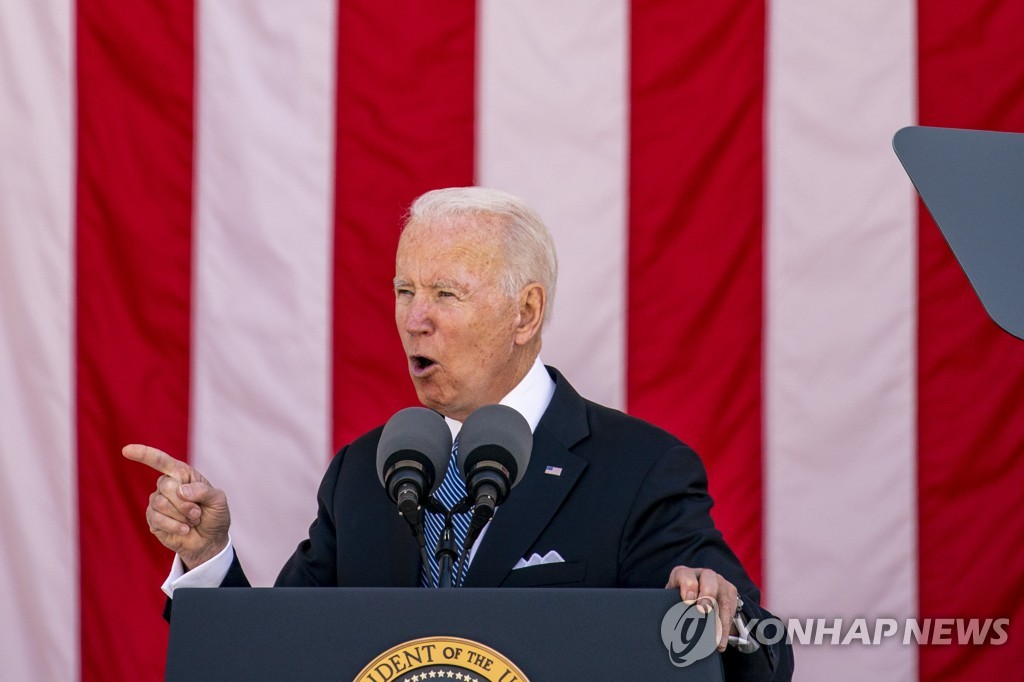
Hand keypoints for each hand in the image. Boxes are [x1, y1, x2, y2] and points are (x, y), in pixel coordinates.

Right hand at [123, 444, 230, 569]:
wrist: (210, 540)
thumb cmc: (214, 516)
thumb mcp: (218, 500)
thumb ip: (203, 491)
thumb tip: (180, 490)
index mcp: (182, 474)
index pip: (161, 461)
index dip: (144, 454)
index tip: (126, 450)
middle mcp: (167, 486)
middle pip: (166, 486)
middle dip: (185, 502)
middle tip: (197, 513)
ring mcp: (157, 503)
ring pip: (161, 503)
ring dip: (181, 515)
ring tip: (192, 520)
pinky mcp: (153, 520)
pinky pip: (157, 519)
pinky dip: (175, 525)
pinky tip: (185, 529)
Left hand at [666, 565, 740, 651]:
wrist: (697, 593)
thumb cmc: (679, 599)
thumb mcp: (670, 600)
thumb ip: (669, 607)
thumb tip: (663, 628)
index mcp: (683, 574)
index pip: (685, 575)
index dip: (687, 586)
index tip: (687, 600)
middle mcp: (703, 574)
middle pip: (709, 579)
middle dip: (707, 595)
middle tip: (703, 610)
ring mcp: (719, 582)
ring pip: (723, 598)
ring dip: (720, 620)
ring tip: (715, 639)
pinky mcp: (730, 592)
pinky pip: (731, 610)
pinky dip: (725, 628)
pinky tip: (721, 643)